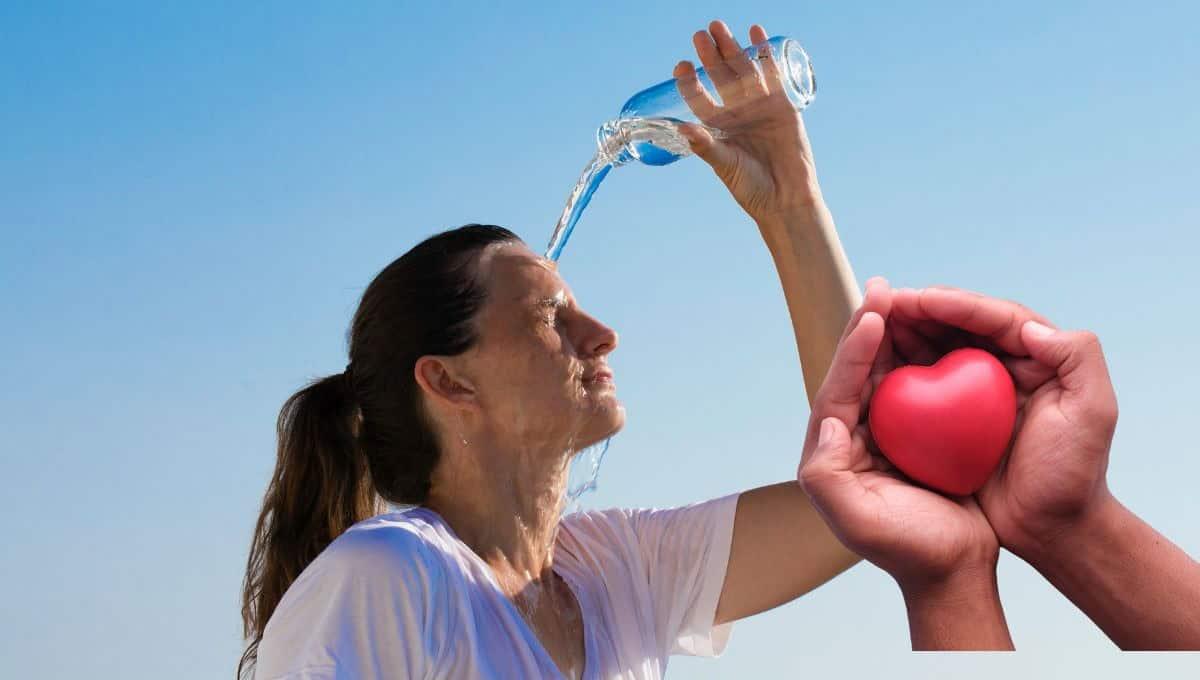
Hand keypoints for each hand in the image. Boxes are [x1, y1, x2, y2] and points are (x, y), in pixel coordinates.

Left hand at [674, 21, 820, 220]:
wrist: (786, 197)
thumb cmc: (750, 186)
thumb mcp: (724, 164)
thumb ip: (705, 145)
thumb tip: (681, 129)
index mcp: (716, 127)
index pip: (698, 97)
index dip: (689, 81)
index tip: (682, 67)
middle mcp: (735, 112)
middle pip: (720, 76)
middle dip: (710, 55)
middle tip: (700, 35)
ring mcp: (758, 105)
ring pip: (743, 70)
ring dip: (732, 47)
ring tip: (719, 27)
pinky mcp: (782, 104)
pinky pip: (771, 73)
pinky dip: (764, 53)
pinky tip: (755, 32)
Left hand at [798, 279, 999, 590]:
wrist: (951, 572)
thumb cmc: (906, 548)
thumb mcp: (856, 519)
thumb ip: (826, 473)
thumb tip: (827, 423)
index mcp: (832, 450)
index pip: (838, 387)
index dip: (853, 349)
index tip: (873, 314)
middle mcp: (852, 436)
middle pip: (857, 370)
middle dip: (867, 327)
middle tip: (882, 286)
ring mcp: (885, 434)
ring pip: (885, 371)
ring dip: (893, 334)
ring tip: (904, 296)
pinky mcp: (916, 435)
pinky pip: (917, 386)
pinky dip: (924, 357)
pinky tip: (939, 333)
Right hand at [889, 287, 1119, 558]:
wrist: (1052, 526)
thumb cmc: (1075, 473)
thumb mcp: (1093, 411)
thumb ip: (1078, 357)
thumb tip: (1030, 325)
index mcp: (1038, 355)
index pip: (993, 317)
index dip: (955, 304)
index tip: (919, 299)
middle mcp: (1004, 365)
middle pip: (958, 324)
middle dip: (921, 308)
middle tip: (884, 301)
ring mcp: (975, 391)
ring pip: (937, 346)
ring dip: (906, 331)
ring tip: (873, 321)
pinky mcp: (953, 417)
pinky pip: (924, 381)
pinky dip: (901, 367)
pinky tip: (876, 364)